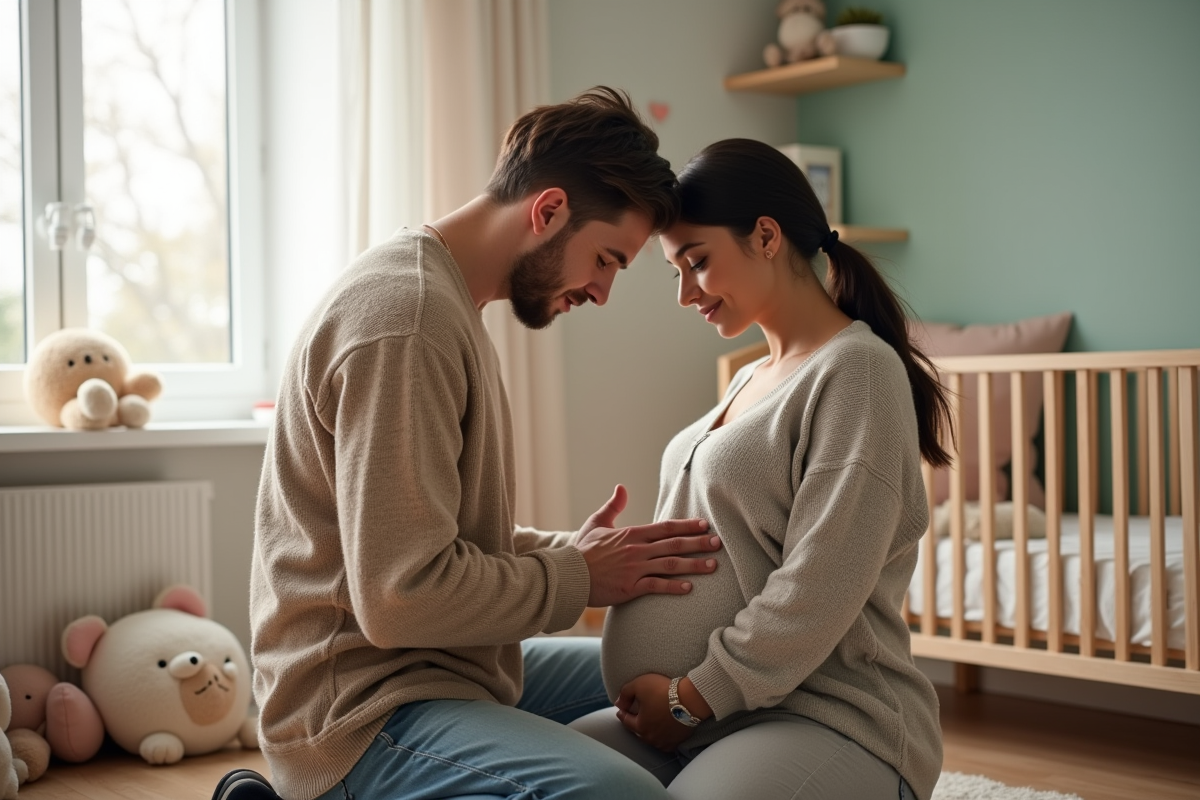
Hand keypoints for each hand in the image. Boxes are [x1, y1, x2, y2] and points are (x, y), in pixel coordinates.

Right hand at [575, 485, 720, 606]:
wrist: (567, 575)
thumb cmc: (582, 550)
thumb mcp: (596, 523)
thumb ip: (612, 505)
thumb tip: (622, 487)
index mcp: (631, 534)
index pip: (665, 527)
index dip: (687, 526)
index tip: (704, 525)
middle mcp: (636, 550)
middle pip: (673, 544)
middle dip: (698, 543)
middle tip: (718, 543)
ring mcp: (634, 569)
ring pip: (670, 565)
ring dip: (693, 565)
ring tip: (713, 566)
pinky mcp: (629, 588)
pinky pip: (655, 586)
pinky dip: (673, 587)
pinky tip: (689, 588)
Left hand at [615, 674, 704, 751]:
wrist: (691, 699)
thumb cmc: (663, 691)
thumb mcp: (639, 685)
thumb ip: (625, 693)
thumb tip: (618, 703)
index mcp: (640, 726)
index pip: (626, 721)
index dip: (622, 714)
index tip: (620, 710)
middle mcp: (652, 738)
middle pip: (639, 731)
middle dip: (635, 724)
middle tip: (633, 717)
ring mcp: (666, 742)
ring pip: (652, 738)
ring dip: (648, 731)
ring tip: (647, 724)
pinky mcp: (678, 741)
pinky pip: (666, 742)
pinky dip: (662, 738)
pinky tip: (661, 732)